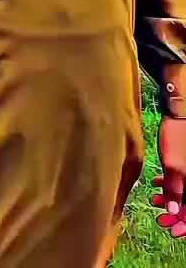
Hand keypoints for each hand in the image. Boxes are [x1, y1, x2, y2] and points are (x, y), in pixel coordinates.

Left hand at [151, 116, 185, 236]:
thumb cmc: (178, 136)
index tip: (170, 229)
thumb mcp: (173, 167)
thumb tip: (173, 211)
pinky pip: (184, 179)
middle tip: (161, 218)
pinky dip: (174, 185)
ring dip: (174, 199)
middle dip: (178, 213)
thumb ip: (175, 191)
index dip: (185, 224)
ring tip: (156, 201)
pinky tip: (159, 184)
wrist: (180, 110)